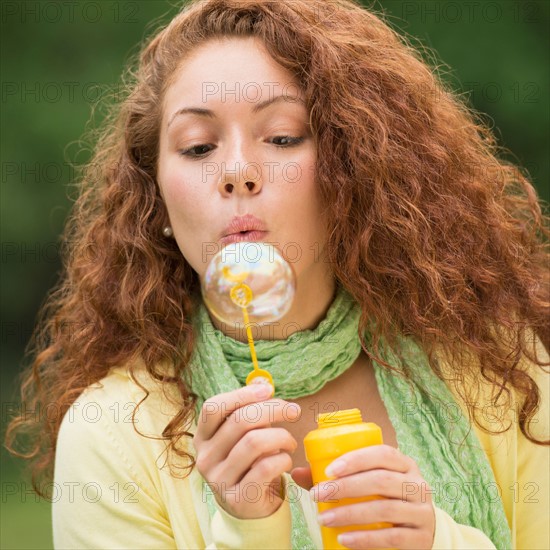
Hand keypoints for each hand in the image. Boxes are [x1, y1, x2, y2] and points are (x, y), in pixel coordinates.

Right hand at [192, 384, 300, 518]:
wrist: (249, 508)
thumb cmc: (249, 462)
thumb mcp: (245, 434)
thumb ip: (251, 409)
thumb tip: (262, 382)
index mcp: (203, 437)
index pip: (214, 407)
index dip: (242, 394)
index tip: (268, 390)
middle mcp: (206, 457)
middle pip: (239, 421)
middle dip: (273, 409)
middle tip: (294, 411)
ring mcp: (219, 480)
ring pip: (254, 442)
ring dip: (281, 436)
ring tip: (290, 441)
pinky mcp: (238, 498)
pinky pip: (266, 467)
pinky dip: (283, 458)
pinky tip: (286, 459)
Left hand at [291, 445, 434, 548]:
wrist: (420, 532)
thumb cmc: (386, 500)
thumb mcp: (369, 484)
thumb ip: (336, 478)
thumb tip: (298, 473)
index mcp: (404, 464)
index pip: (383, 454)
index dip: (356, 459)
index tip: (329, 470)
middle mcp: (417, 485)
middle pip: (381, 480)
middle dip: (346, 487)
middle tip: (318, 495)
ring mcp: (422, 512)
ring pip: (385, 509)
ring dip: (350, 514)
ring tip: (324, 518)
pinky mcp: (421, 538)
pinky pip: (392, 538)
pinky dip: (365, 539)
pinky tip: (344, 538)